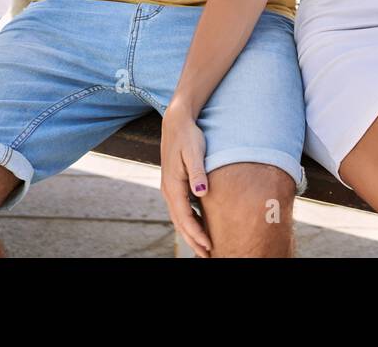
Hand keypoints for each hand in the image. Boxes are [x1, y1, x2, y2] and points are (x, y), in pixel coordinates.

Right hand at [159, 105, 212, 256]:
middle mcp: (168, 190)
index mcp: (173, 185)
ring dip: (190, 233)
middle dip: (193, 240)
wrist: (177, 122)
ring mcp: (170, 188)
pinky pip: (181, 209)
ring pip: (179, 217)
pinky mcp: (174, 184)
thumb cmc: (189, 136)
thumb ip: (198, 173)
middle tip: (207, 255)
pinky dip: (189, 221)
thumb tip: (201, 193)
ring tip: (203, 247)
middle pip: (180, 222)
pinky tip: (199, 226)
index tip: (209, 246)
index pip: (185, 217)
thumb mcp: (195, 152)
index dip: (196, 234)